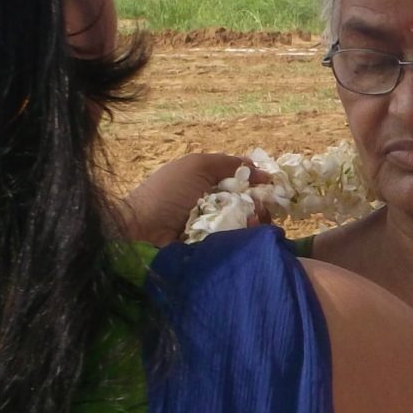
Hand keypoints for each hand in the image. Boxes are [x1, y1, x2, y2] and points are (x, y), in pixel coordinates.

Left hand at [119, 151, 263, 244]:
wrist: (143, 231)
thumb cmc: (168, 192)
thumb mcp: (196, 166)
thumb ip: (228, 163)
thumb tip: (261, 169)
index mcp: (208, 183)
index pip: (242, 181)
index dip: (257, 182)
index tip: (270, 185)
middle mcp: (215, 205)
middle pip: (249, 202)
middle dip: (259, 202)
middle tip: (260, 205)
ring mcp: (216, 228)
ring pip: (248, 222)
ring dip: (256, 218)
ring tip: (254, 219)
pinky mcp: (216, 249)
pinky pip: (240, 241)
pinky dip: (248, 234)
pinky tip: (248, 230)